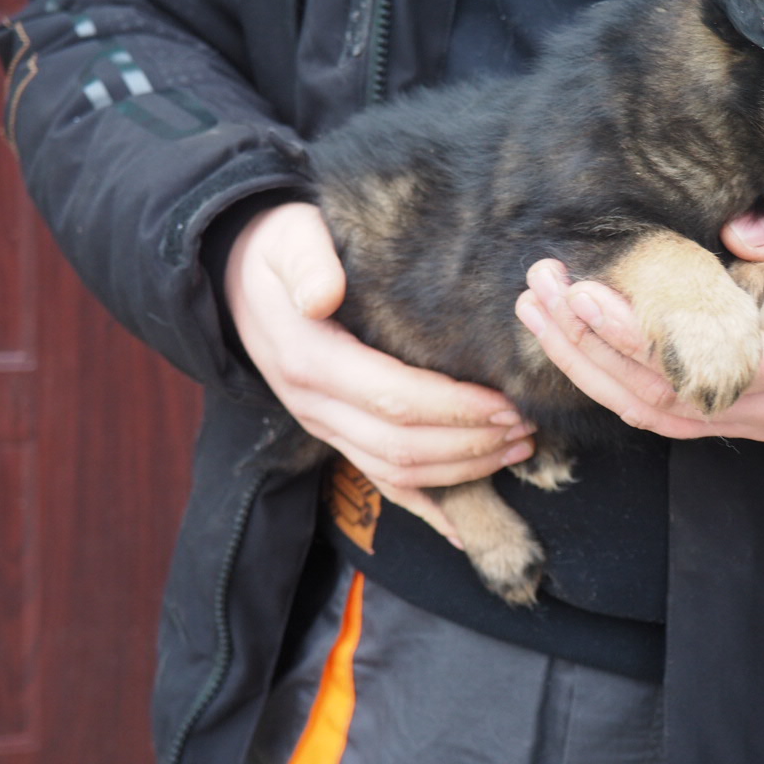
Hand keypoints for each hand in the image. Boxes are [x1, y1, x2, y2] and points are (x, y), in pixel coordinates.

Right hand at [224, 202, 535, 541]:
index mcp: (312, 361)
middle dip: (472, 444)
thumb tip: (322, 294)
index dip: (456, 408)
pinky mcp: (334, 434)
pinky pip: (379, 481)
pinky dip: (424, 506)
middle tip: (527, 427)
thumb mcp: (289, 239)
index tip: (507, 403)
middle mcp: (315, 406)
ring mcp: (324, 427)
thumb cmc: (279, 252)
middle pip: (403, 447)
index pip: (395, 399)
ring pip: (396, 472)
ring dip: (462, 470)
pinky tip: (464, 525)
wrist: (236, 278)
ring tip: (517, 449)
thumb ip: (307, 261)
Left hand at [514, 211, 763, 441]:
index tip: (586, 296)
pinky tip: (569, 346)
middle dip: (592, 344)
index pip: (709, 361)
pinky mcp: (736, 420)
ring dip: (587, 365)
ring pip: (652, 411)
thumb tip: (738, 230)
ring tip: (537, 310)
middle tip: (541, 289)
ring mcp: (755, 422)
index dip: (643, 337)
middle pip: (663, 393)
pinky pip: (662, 416)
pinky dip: (611, 385)